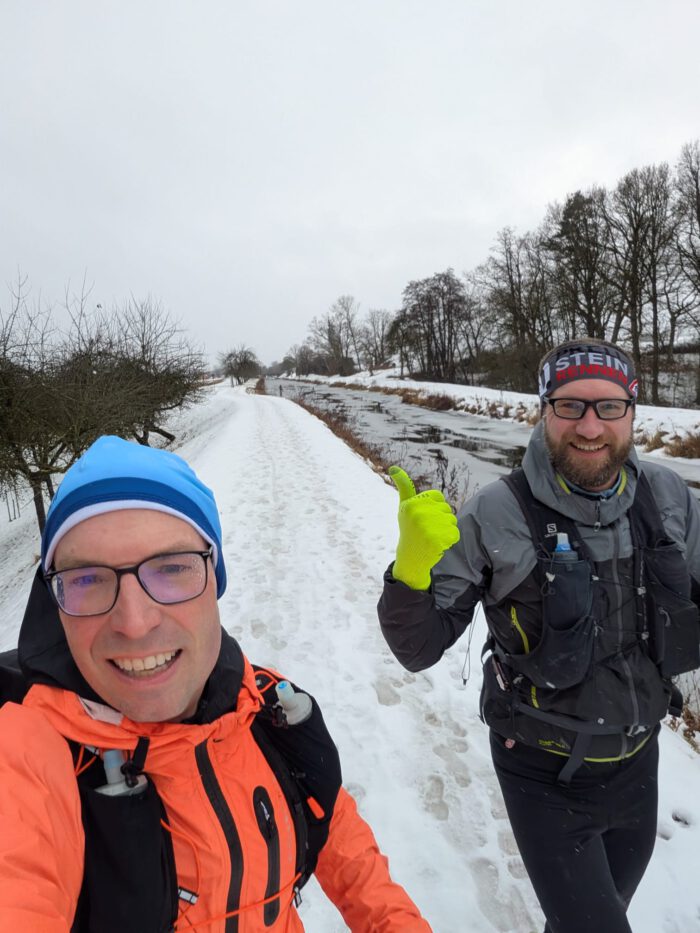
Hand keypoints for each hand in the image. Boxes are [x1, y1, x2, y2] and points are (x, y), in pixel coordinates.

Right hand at [389, 466, 459, 590]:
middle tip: (427, 530)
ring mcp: (427, 527)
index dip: (435, 509)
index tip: (423, 518)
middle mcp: (418, 513)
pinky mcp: (437, 540)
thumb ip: (404, 487)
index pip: (439, 498)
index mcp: (411, 503)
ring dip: (446, 530)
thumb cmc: (409, 529)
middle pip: (447, 509)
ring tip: (431, 537)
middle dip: (441, 520)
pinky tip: (437, 545)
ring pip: (452, 521)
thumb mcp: (404, 507)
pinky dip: (450, 540)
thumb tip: (394, 468)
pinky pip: (455, 533)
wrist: (410, 558)